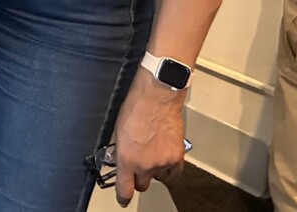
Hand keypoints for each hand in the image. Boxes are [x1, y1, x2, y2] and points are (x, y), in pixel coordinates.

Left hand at [111, 69, 187, 206]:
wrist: (157, 96)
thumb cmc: (136, 107)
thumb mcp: (118, 131)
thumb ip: (121, 150)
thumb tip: (120, 159)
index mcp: (127, 159)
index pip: (125, 189)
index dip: (123, 197)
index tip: (122, 199)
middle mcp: (145, 165)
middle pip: (142, 185)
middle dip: (139, 178)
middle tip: (139, 165)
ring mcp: (163, 163)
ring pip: (159, 178)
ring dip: (155, 171)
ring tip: (153, 153)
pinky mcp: (177, 157)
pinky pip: (174, 173)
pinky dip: (170, 168)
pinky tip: (165, 157)